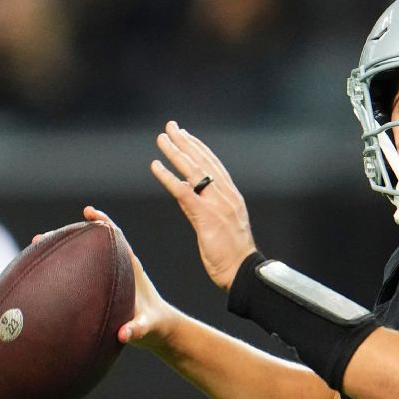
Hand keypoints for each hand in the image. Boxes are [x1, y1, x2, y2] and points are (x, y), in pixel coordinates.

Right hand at [38, 207, 181, 350]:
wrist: (158, 330)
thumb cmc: (154, 326)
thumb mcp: (147, 328)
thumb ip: (137, 330)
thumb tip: (122, 334)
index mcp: (132, 268)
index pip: (117, 237)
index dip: (102, 223)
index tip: (88, 212)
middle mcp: (119, 267)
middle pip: (93, 244)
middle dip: (69, 236)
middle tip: (44, 236)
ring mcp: (109, 276)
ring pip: (83, 257)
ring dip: (62, 251)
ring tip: (37, 247)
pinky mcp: (101, 287)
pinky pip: (80, 272)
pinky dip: (63, 269)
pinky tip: (42, 273)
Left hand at [150, 120, 256, 290]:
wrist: (243, 271)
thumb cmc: (234, 255)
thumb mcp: (223, 226)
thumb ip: (208, 207)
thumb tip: (190, 196)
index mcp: (231, 196)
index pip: (214, 165)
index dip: (199, 148)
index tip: (186, 135)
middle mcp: (225, 195)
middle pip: (202, 162)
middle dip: (185, 142)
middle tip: (171, 126)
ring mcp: (216, 204)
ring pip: (193, 171)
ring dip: (175, 152)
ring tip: (161, 139)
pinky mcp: (205, 216)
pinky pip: (183, 191)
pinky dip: (167, 177)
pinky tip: (155, 166)